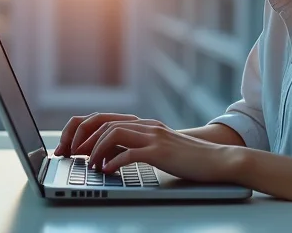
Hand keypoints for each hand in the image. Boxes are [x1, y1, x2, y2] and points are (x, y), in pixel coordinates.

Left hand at [87, 121, 237, 183]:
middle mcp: (147, 126)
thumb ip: (139, 147)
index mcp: (145, 125)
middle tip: (73, 156)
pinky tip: (108, 171)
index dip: (86, 131)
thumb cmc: (189, 159)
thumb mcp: (160, 149)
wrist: (218, 160)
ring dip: (97, 150)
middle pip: (105, 123)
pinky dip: (115, 162)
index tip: (73, 147)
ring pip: (114, 134)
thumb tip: (110, 156)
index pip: (106, 119)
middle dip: (84, 139)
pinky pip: (130, 153)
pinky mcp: (161, 152)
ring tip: (92, 166)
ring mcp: (154, 137)